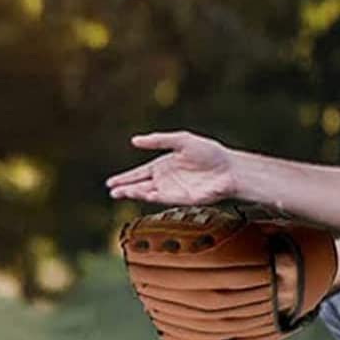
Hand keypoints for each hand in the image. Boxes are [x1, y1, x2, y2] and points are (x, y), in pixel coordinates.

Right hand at [105, 130, 238, 205]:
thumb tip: (134, 140)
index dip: (125, 178)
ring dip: (134, 193)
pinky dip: (152, 197)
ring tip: (120, 193)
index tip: (110, 183)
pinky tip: (143, 194)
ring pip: (148, 193)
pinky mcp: (182, 199)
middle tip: (111, 191)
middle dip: (125, 188)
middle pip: (140, 185)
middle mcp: (166, 179)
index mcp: (163, 165)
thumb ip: (158, 140)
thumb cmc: (209, 152)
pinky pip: (163, 199)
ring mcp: (173, 190)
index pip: (139, 173)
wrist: (229, 169)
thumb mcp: (181, 140)